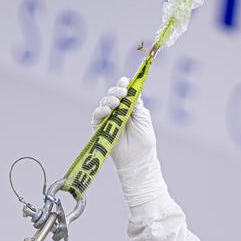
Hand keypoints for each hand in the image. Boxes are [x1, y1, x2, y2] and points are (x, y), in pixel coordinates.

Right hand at [91, 77, 164, 205]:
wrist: (138, 159)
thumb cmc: (144, 140)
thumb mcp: (143, 118)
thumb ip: (136, 105)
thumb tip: (130, 91)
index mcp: (129, 107)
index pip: (124, 92)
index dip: (123, 85)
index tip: (125, 81)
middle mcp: (118, 111)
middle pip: (112, 95)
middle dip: (116, 91)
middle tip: (122, 93)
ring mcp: (108, 118)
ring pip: (104, 103)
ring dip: (109, 100)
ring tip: (116, 103)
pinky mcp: (99, 127)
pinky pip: (96, 116)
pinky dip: (100, 111)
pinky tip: (107, 111)